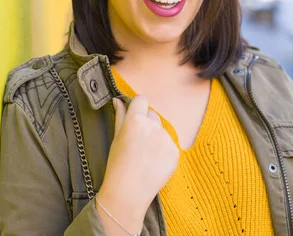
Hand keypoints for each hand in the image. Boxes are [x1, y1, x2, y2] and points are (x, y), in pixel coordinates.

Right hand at [97, 96, 179, 230]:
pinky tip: (153, 163)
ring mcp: (166, 139)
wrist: (128, 192)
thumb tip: (118, 100)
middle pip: (152, 115)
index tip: (134, 114)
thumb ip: (120, 116)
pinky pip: (169, 144)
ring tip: (144, 155)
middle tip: (136, 141)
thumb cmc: (117, 164)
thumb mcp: (116, 138)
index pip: (142, 99)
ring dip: (155, 137)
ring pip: (161, 130)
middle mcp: (153, 126)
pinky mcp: (175, 152)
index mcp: (135, 120)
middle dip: (146, 123)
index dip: (137, 106)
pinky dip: (163, 151)